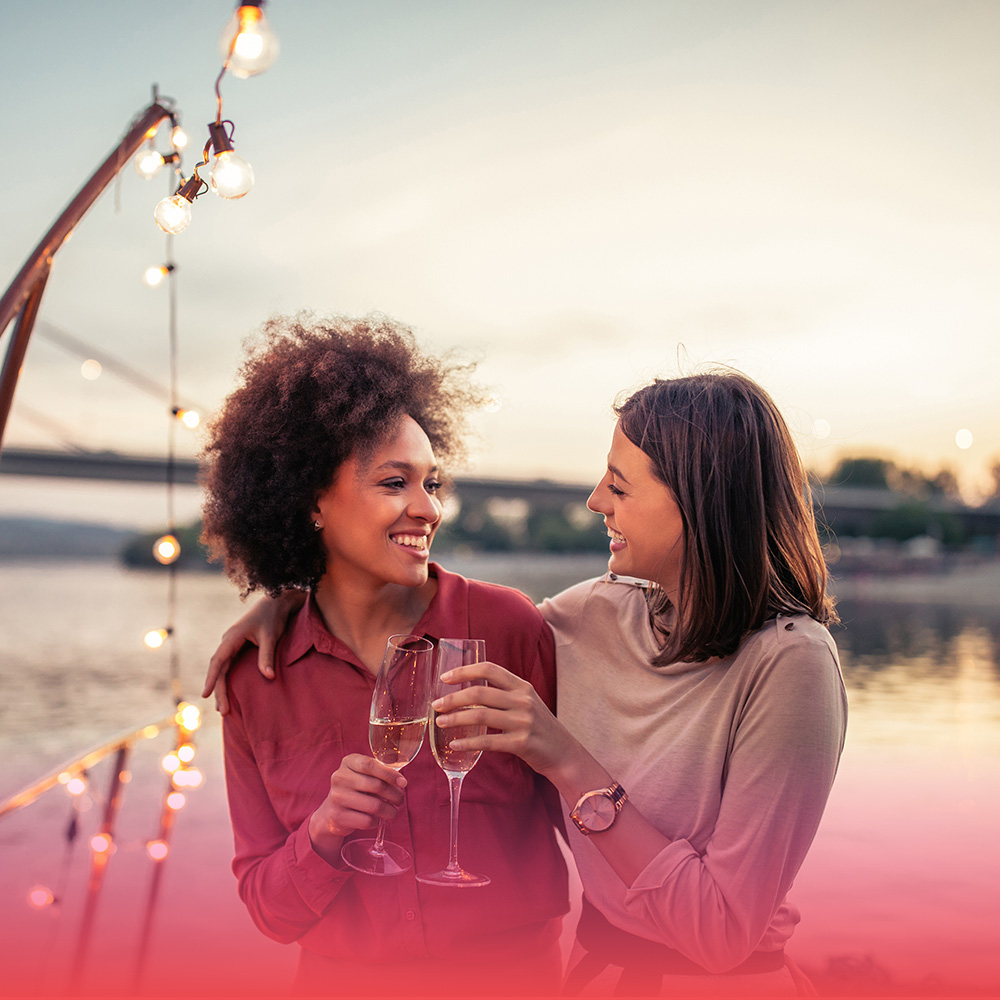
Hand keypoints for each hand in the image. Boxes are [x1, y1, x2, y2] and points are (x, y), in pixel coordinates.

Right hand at [202, 589, 305, 713]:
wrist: (278, 601)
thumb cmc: (273, 617)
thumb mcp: (271, 636)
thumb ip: (267, 656)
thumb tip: (269, 677)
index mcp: (232, 637)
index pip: (218, 661)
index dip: (212, 679)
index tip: (206, 695)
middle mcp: (228, 640)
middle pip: (219, 669)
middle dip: (219, 690)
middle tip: (222, 711)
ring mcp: (232, 643)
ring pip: (223, 668)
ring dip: (222, 686)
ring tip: (223, 708)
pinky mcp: (239, 645)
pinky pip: (230, 664)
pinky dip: (228, 678)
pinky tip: (230, 692)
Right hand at [308, 754, 407, 864]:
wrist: (331, 811)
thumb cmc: (355, 789)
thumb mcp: (363, 774)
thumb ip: (380, 772)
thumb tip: (401, 782)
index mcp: (349, 762)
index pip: (371, 765)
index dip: (390, 774)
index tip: (403, 783)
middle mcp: (340, 777)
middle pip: (376, 786)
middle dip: (395, 795)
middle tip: (400, 800)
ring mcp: (337, 797)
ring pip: (374, 806)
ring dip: (389, 811)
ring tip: (392, 812)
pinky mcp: (338, 816)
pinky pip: (366, 821)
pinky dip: (376, 822)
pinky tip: (376, 819)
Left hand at [431, 661, 580, 780]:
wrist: (563, 752)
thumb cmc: (538, 727)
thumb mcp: (526, 702)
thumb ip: (504, 694)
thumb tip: (468, 691)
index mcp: (522, 686)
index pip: (489, 669)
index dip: (465, 671)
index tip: (445, 678)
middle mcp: (523, 700)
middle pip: (480, 692)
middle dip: (453, 698)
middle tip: (436, 705)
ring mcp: (523, 721)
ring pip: (480, 715)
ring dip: (456, 718)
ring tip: (441, 723)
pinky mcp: (521, 743)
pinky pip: (488, 741)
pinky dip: (468, 742)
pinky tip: (455, 745)